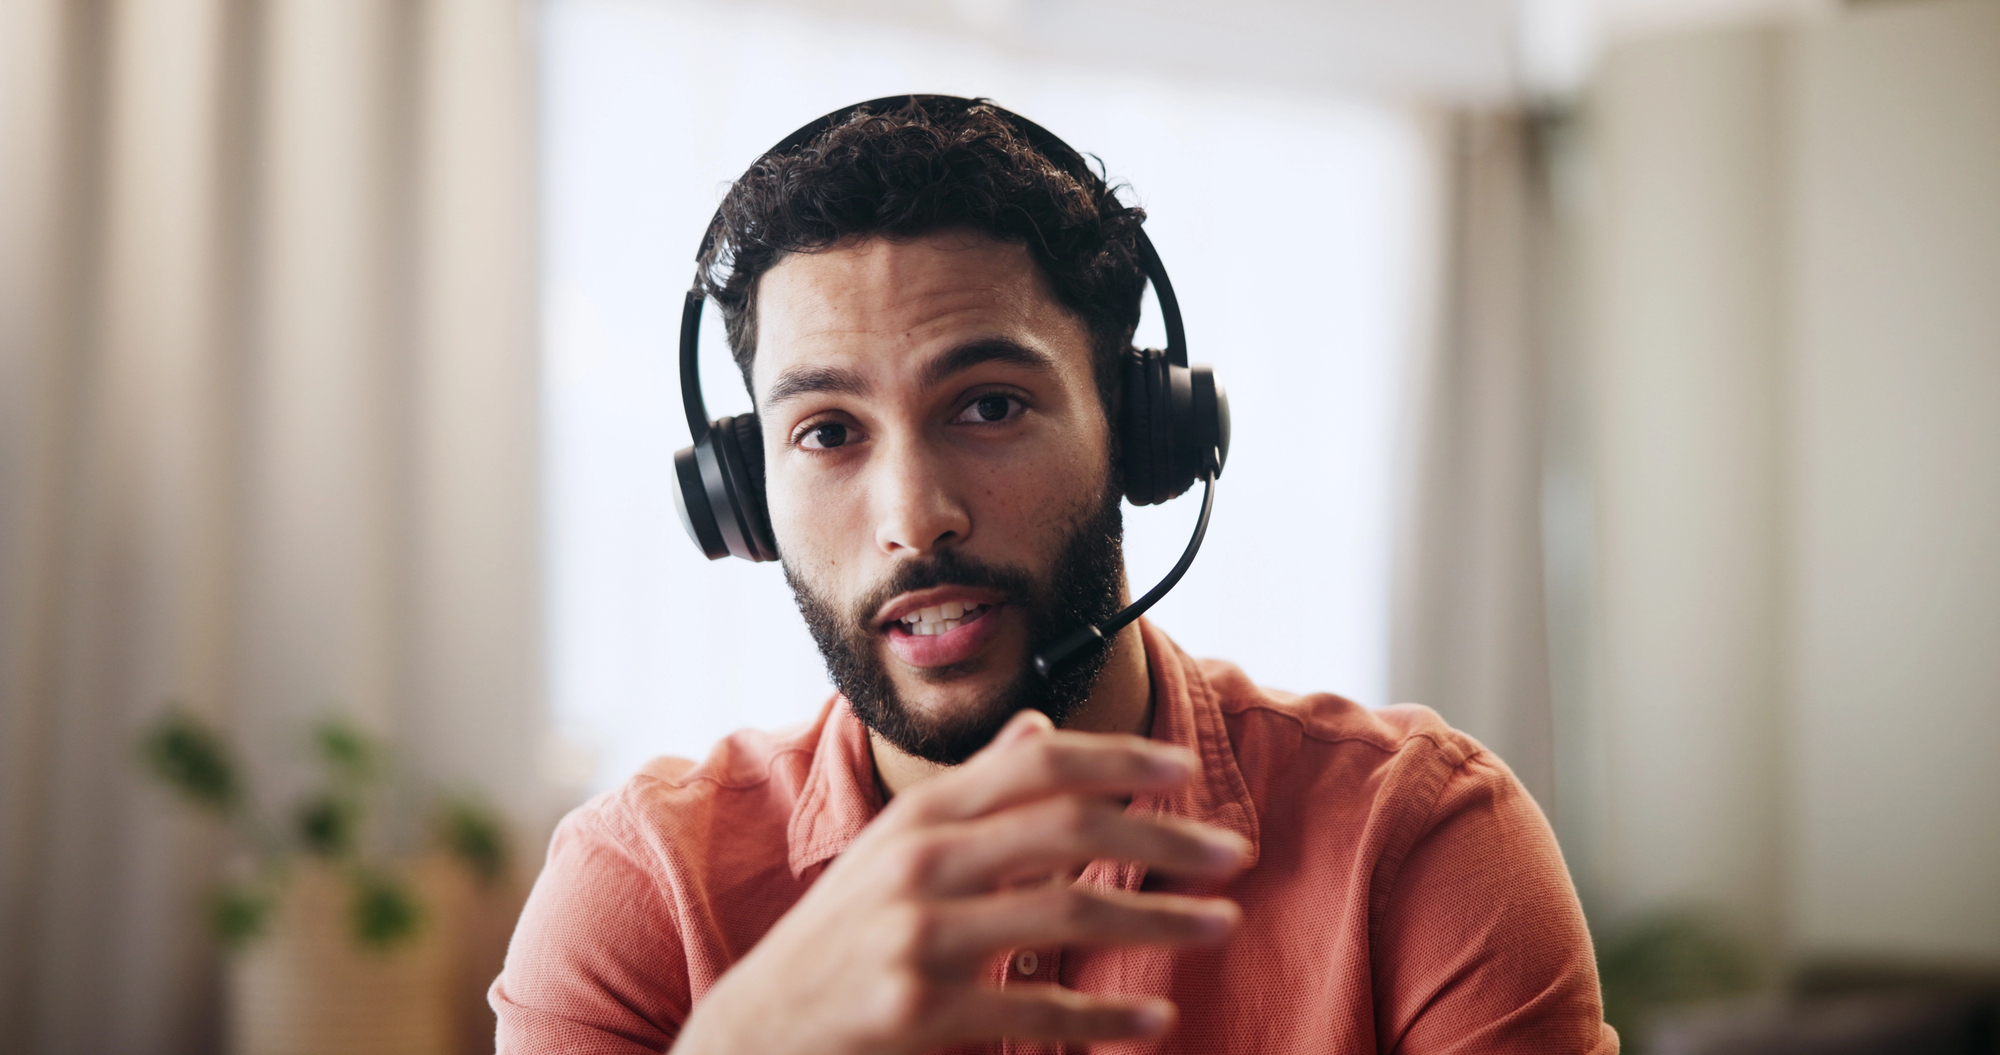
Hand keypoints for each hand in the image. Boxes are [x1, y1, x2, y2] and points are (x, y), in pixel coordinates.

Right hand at [670, 710, 1248, 1054]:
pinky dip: (1103, 1017)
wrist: (753, 1031)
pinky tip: (1156, 1022)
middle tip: (1233, 854)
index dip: (1117, 759)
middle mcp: (920, 862)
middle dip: (1163, 837)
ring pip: (1064, 909)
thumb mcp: (895, 846)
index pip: (1036, 762)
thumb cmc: (838, 935)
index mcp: (921, 814)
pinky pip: (1034, 1009)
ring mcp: (918, 936)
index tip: (1182, 769)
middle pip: (1067, 826)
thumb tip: (1039, 725)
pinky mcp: (919, 1011)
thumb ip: (974, 788)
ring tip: (1221, 924)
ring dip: (1157, 920)